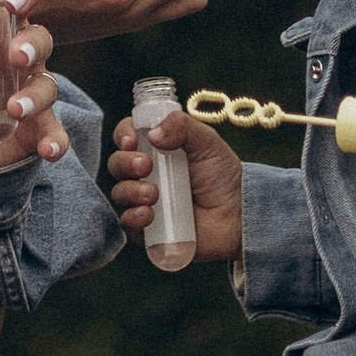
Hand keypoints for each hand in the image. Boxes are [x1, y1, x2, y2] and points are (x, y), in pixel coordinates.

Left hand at [0, 0, 71, 176]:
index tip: (12, 0)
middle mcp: (19, 59)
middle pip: (41, 40)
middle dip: (33, 44)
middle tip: (16, 55)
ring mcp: (28, 95)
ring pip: (48, 86)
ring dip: (36, 94)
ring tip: (15, 108)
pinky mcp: (32, 132)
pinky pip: (53, 133)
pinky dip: (56, 140)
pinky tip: (49, 149)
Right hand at [106, 99, 244, 261]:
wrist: (238, 215)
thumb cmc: (223, 176)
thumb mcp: (207, 142)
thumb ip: (182, 126)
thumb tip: (152, 134)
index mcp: (157, 149)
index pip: (127, 136)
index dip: (123, 135)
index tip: (131, 141)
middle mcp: (146, 174)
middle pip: (117, 163)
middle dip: (125, 162)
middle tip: (146, 166)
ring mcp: (145, 201)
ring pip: (119, 193)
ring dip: (129, 190)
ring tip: (154, 194)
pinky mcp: (148, 229)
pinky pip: (127, 223)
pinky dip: (132, 217)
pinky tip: (148, 214)